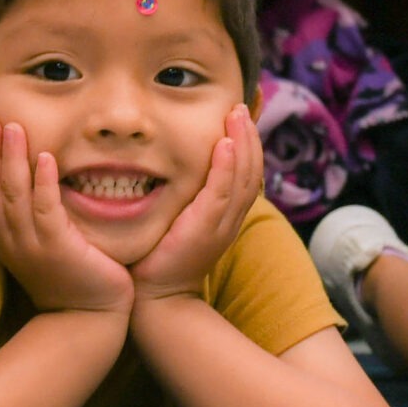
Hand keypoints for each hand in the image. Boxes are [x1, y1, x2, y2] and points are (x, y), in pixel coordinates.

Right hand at [0, 120, 132, 317]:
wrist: (87, 317)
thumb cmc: (67, 278)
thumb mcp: (37, 248)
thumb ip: (26, 222)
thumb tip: (20, 189)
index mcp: (2, 242)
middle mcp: (11, 242)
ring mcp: (33, 245)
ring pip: (15, 195)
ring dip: (13, 159)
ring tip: (14, 128)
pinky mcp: (59, 246)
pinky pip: (46, 208)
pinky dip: (43, 181)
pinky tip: (46, 157)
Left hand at [131, 106, 261, 305]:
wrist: (155, 300)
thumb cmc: (159, 261)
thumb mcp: (178, 223)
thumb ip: (184, 199)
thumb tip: (172, 169)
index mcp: (226, 217)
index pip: (247, 174)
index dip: (248, 144)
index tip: (240, 116)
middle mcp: (230, 220)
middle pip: (252, 171)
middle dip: (249, 136)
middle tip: (241, 106)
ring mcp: (220, 226)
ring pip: (243, 177)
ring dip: (242, 143)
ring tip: (237, 114)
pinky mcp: (204, 230)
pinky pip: (222, 193)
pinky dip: (226, 167)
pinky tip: (224, 144)